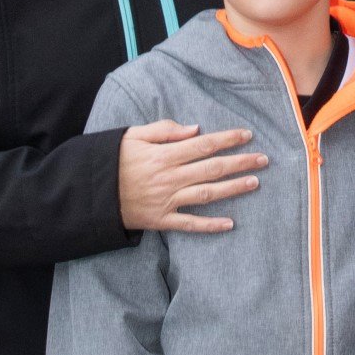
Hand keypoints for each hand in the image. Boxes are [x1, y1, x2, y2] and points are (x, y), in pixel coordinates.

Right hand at [118, 118, 266, 233]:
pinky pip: (189, 224)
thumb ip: (164, 130)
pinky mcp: (161, 220)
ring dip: (233, 188)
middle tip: (264, 158)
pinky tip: (230, 224)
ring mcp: (167, 201)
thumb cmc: (112, 160)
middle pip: (213, 168)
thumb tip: (195, 129)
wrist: (90, 193)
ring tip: (255, 182)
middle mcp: (170, 178)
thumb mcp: (133, 135)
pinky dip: (210, 225)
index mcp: (164, 155)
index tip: (247, 135)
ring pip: (207, 194)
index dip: (228, 139)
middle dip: (241, 162)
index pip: (204, 145)